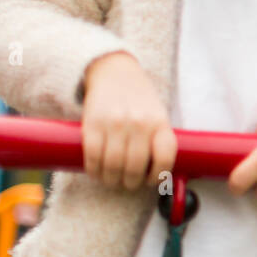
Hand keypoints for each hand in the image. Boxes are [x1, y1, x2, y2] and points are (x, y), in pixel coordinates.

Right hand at [81, 51, 176, 189]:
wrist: (115, 72)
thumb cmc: (139, 100)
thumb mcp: (158, 115)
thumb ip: (158, 139)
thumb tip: (160, 175)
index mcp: (160, 123)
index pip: (164, 158)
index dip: (158, 176)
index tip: (150, 180)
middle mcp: (139, 124)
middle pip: (135, 167)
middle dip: (131, 182)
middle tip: (127, 184)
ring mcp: (115, 124)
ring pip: (113, 165)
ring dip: (111, 180)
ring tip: (111, 180)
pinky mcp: (92, 124)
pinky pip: (93, 156)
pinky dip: (94, 170)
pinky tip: (96, 172)